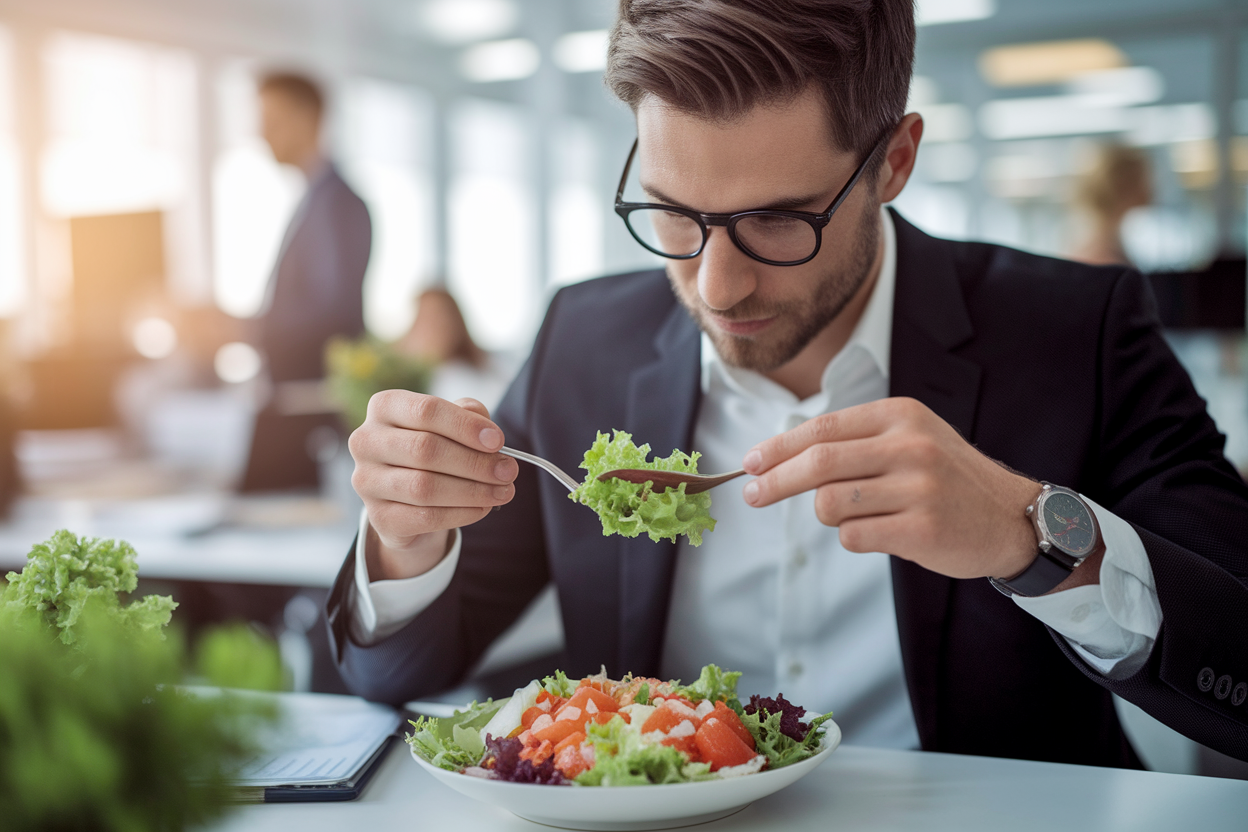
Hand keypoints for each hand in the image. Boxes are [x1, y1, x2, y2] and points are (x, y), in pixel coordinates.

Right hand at [348, 391, 517, 579]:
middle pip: (426, 449)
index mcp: (384, 407)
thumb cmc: (433, 449)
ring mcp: (367, 482)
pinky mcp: (379, 517)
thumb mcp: (450, 424)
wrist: (408, 497)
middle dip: (475, 462)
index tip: (498, 441)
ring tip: (503, 490)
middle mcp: (366, 442)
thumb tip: (489, 433)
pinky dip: (462, 513)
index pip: (426, 411)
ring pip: (425, 487)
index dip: (466, 426)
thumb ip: (469, 416)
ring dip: (473, 490)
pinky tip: (483, 508)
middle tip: (508, 470)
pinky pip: (426, 517)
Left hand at [740, 397, 1040, 580]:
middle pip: (818, 463)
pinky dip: (853, 538)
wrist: (1010, 518)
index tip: (750, 463)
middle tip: (751, 495)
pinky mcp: (922, 529)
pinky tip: (882, 532)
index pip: (822, 428)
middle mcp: (910, 446)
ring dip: (826, 514)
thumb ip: (855, 443)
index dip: (779, 447)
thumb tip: (779, 458)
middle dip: (774, 481)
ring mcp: (918, 488)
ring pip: (830, 503)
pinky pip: (853, 536)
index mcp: (901, 416)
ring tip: (854, 515)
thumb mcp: (910, 439)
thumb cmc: (947, 478)